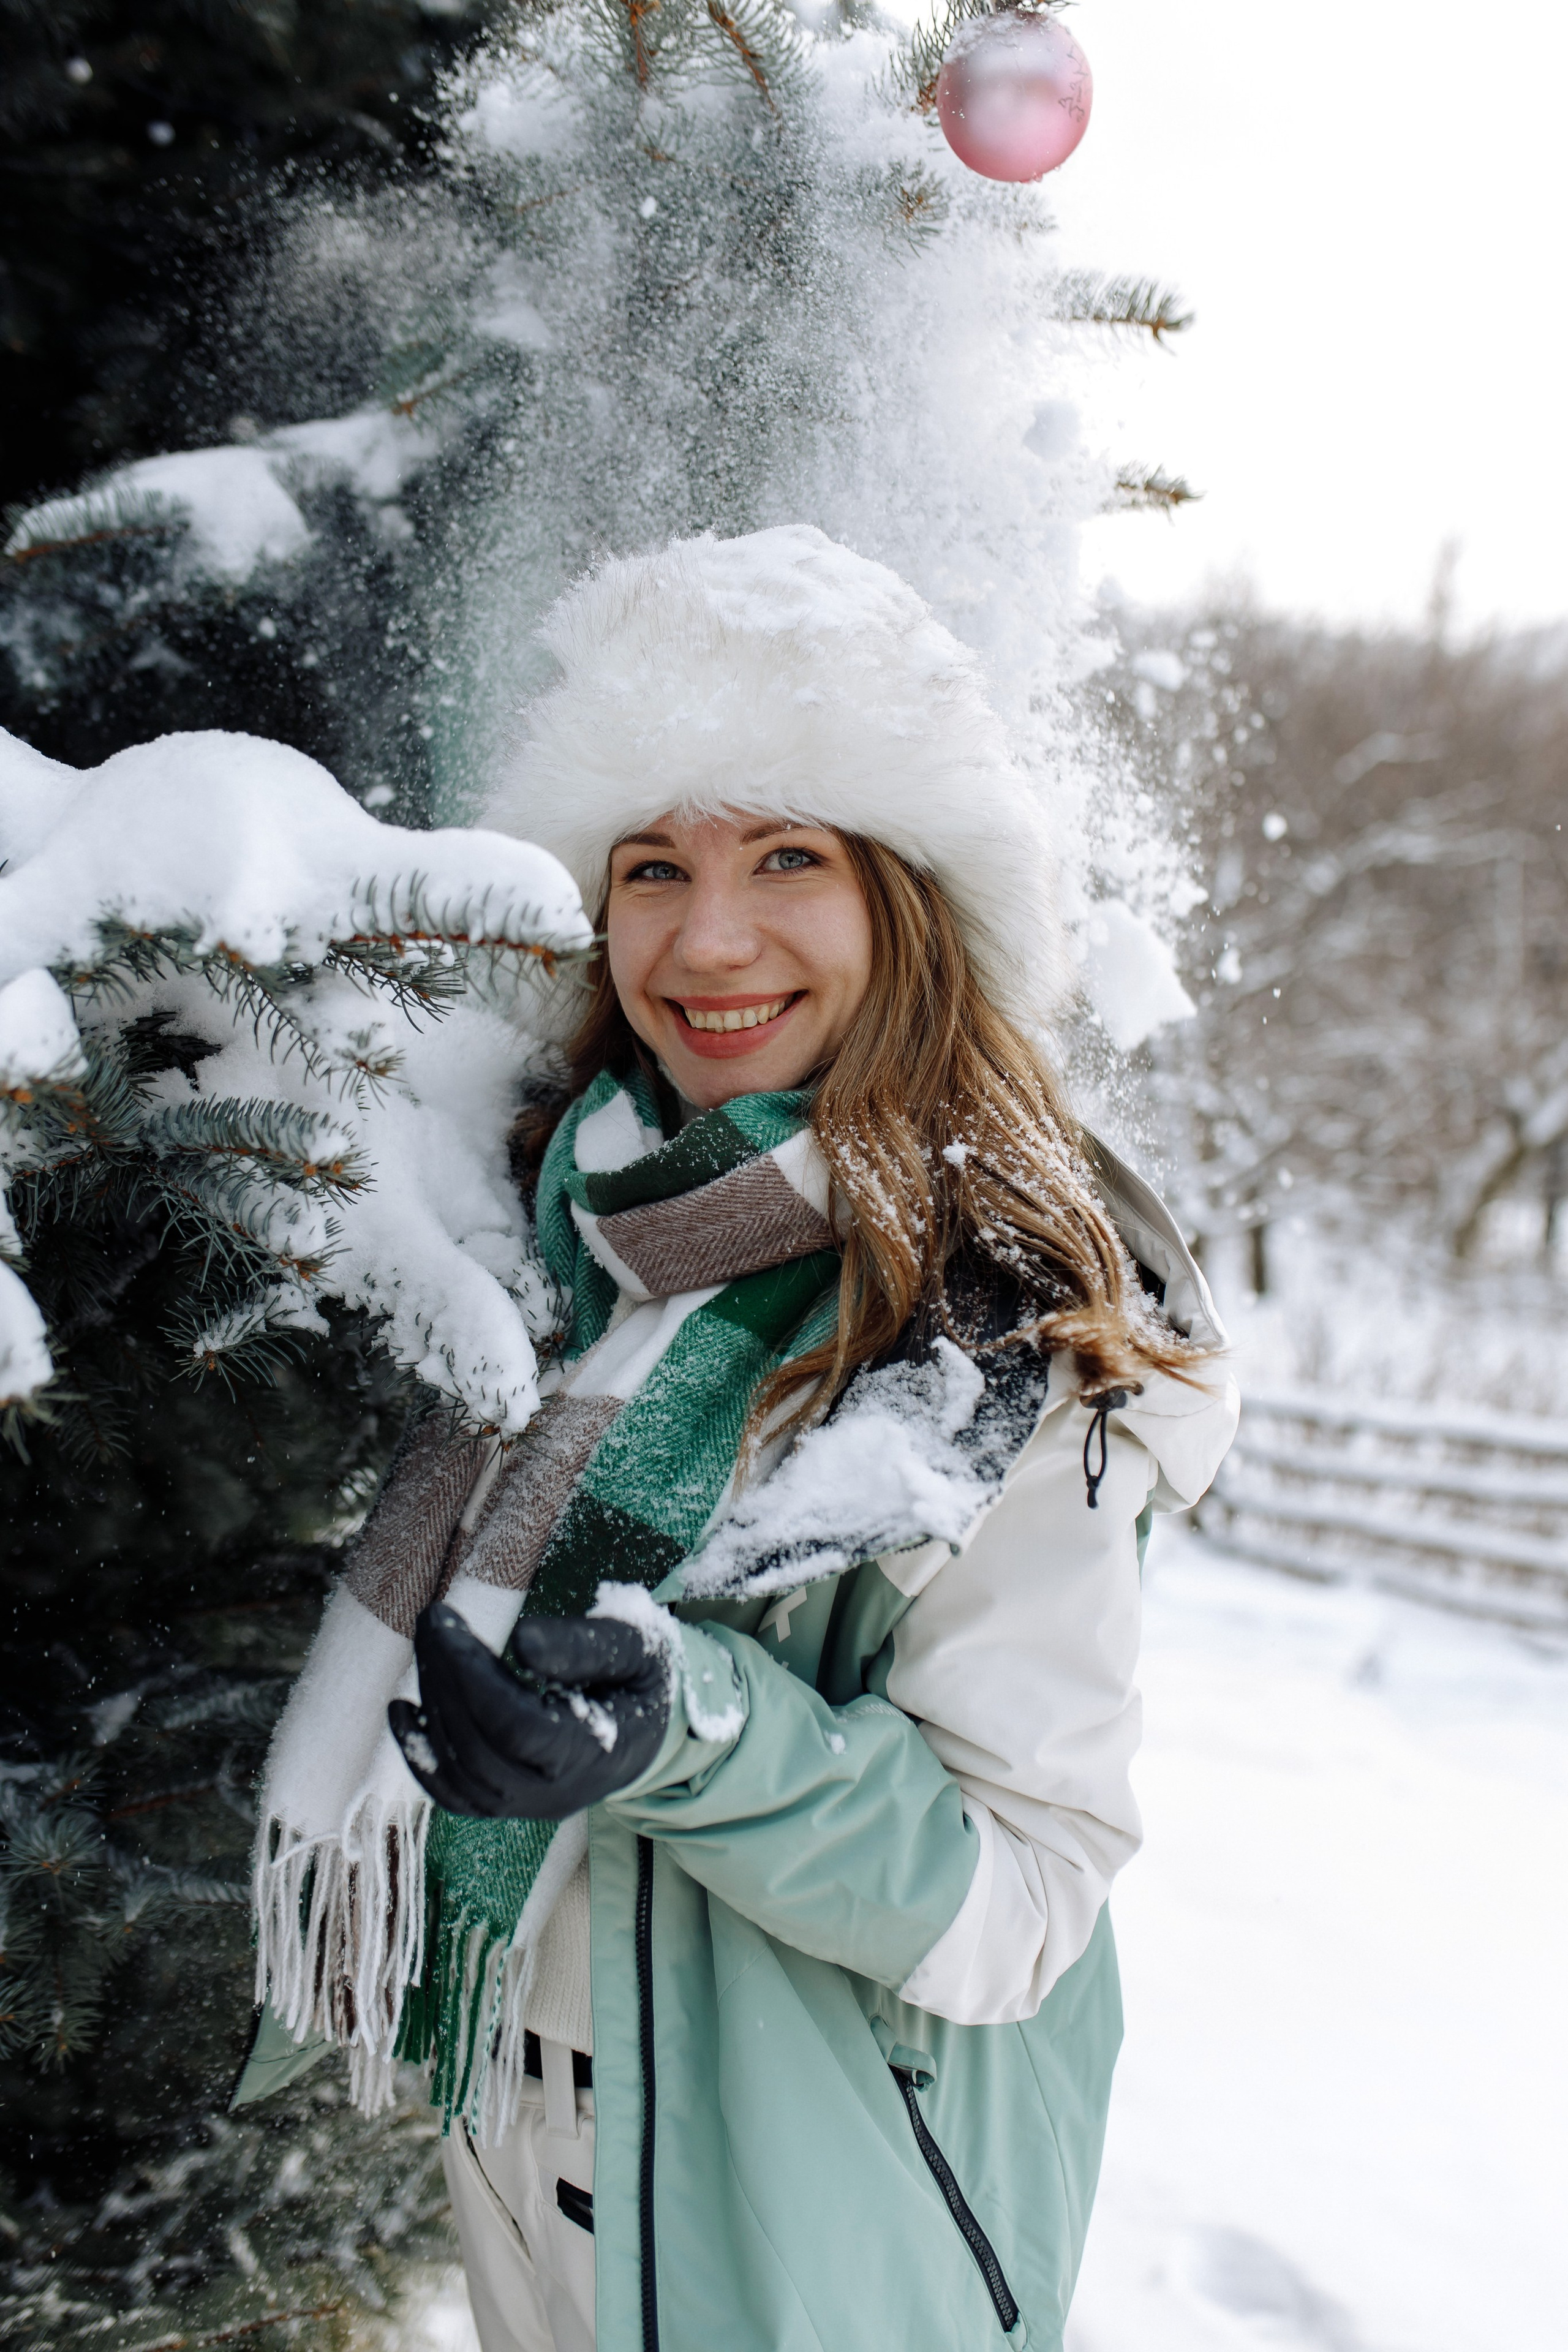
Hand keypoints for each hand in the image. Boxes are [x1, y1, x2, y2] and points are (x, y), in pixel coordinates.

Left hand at [388, 1604, 670, 1819]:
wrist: (653, 1728)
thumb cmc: (643, 1678)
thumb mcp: (635, 1647)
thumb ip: (585, 1646)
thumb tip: (522, 1640)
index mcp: (596, 1753)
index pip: (516, 1725)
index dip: (471, 1675)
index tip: (447, 1621)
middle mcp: (558, 1794)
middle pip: (480, 1747)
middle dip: (445, 1679)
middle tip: (433, 1620)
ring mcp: (530, 1806)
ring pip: (461, 1773)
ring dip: (434, 1706)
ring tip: (429, 1648)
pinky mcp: (509, 1804)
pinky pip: (455, 1795)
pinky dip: (421, 1756)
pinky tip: (402, 1712)